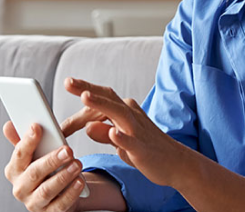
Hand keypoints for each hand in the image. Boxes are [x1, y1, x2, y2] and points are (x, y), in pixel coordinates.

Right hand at [3, 122, 84, 211]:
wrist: (57, 195)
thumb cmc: (45, 170)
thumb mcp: (35, 155)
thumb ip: (24, 140)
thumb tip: (8, 125)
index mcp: (14, 170)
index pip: (19, 155)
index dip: (28, 141)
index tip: (37, 127)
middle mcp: (20, 188)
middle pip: (34, 174)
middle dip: (51, 160)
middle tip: (68, 150)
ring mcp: (34, 203)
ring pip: (46, 191)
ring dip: (63, 177)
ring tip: (77, 164)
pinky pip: (60, 205)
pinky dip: (70, 193)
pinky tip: (79, 182)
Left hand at [65, 78, 189, 186]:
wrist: (177, 163)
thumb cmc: (147, 150)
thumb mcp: (120, 141)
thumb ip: (104, 133)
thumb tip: (87, 126)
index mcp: (126, 111)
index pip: (102, 98)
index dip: (84, 92)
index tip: (68, 83)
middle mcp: (132, 115)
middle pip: (108, 98)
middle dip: (88, 89)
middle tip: (68, 82)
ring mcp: (138, 131)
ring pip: (118, 113)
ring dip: (102, 104)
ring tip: (85, 97)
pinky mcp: (142, 148)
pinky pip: (131, 141)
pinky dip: (121, 136)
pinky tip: (112, 132)